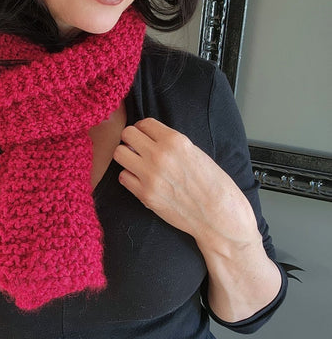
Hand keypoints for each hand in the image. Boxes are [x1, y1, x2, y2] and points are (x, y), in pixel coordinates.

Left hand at [113, 118, 259, 254]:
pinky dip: (129, 177)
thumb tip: (150, 139)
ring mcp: (150, 175)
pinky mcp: (144, 195)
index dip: (144, 129)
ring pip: (119, 153)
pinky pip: (123, 177)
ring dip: (127, 157)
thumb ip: (172, 143)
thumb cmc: (213, 185)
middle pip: (127, 134)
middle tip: (138, 148)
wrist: (218, 216)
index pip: (144, 123)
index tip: (146, 137)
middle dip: (131, 140)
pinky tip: (141, 180)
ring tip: (137, 163)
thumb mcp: (196, 152)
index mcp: (176, 141)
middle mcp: (160, 155)